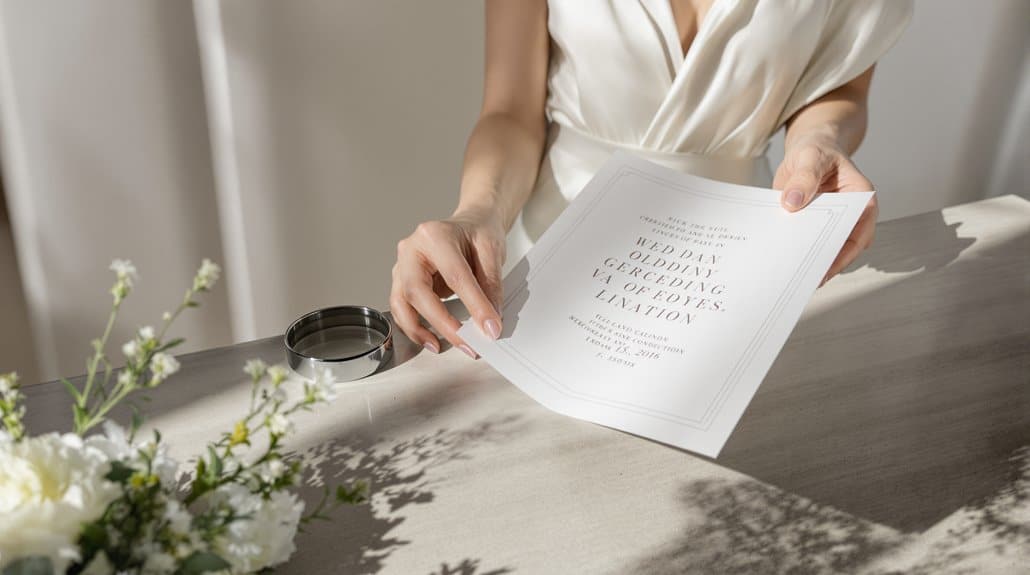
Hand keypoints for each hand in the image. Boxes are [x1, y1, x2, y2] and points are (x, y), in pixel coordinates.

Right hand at [390, 206, 505, 356]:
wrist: (469, 224)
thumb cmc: (477, 232)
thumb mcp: (492, 251)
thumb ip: (491, 285)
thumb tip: (489, 320)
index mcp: (434, 235)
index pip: (455, 275)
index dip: (474, 305)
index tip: (490, 327)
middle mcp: (411, 249)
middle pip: (417, 291)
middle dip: (441, 322)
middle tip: (466, 342)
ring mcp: (402, 265)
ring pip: (400, 302)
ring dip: (418, 329)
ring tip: (440, 346)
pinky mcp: (402, 281)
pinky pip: (401, 308)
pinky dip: (414, 326)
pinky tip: (431, 339)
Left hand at [774, 134, 877, 284]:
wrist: (808, 149)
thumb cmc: (817, 150)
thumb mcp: (809, 157)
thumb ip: (804, 178)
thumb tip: (792, 202)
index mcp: (861, 196)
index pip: (858, 231)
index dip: (844, 252)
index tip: (826, 267)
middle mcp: (852, 214)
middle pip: (843, 245)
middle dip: (825, 263)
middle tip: (804, 279)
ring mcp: (834, 222)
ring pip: (826, 248)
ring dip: (811, 261)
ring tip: (792, 275)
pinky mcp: (816, 226)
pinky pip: (810, 242)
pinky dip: (798, 250)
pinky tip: (783, 260)